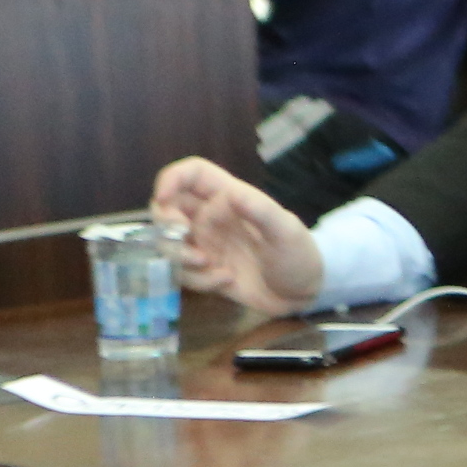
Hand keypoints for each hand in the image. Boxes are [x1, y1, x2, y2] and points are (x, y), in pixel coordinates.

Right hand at [155, 156, 324, 312]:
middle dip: (166, 224)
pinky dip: (199, 279)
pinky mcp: (203, 271)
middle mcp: (211, 218)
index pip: (193, 174)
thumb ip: (260, 211)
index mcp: (230, 197)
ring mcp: (205, 245)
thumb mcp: (285, 231)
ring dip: (180, 257)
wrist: (304, 292)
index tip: (163, 198)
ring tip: (211, 265)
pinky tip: (226, 280)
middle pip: (167, 208)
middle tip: (185, 238)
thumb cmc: (299, 253)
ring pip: (168, 243)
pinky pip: (183, 273)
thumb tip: (231, 194)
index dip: (171, 178)